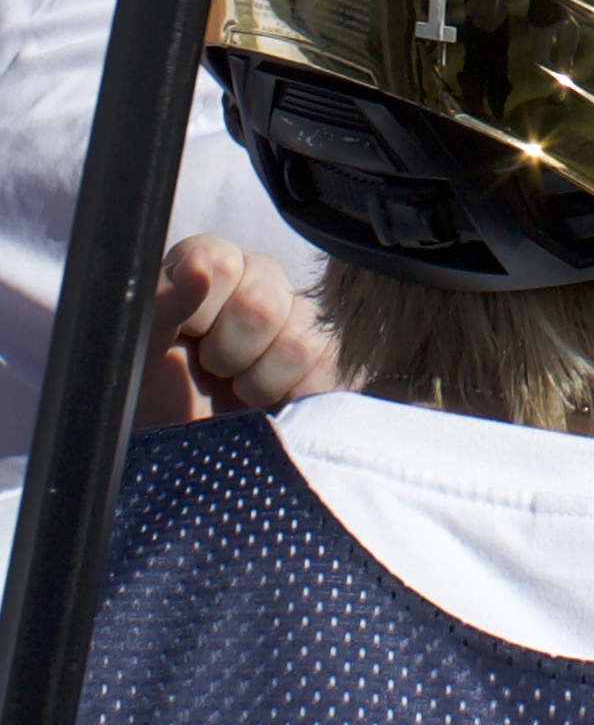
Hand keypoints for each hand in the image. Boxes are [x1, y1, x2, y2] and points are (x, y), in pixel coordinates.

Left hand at [138, 235, 335, 429]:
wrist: (184, 464)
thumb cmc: (150, 406)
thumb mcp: (135, 355)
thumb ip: (160, 302)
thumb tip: (200, 264)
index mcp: (204, 272)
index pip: (220, 260)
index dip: (202, 307)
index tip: (186, 337)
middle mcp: (255, 285)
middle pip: (264, 300)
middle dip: (229, 350)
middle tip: (211, 371)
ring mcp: (298, 320)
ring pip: (299, 336)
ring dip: (259, 379)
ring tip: (238, 392)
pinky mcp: (328, 357)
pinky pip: (328, 364)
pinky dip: (292, 394)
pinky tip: (270, 403)